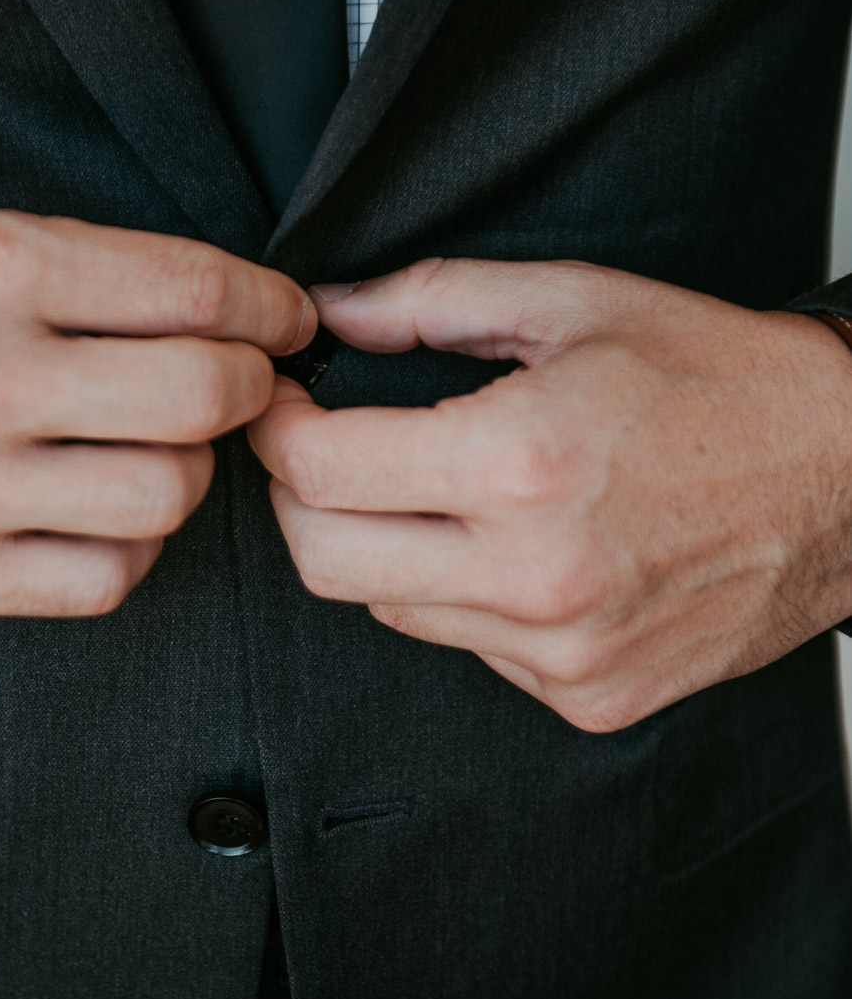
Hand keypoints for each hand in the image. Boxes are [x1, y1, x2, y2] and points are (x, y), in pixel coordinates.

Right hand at [0, 211, 311, 613]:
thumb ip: (99, 278)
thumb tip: (246, 318)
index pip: (194, 291)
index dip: (271, 310)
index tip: (287, 323)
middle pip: (202, 398)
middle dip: (249, 390)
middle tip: (241, 386)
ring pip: (167, 496)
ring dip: (185, 473)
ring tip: (147, 449)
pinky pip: (108, 577)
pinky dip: (129, 546)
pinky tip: (98, 511)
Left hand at [247, 259, 851, 731]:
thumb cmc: (724, 381)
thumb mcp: (576, 302)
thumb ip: (432, 302)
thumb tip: (331, 313)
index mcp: (519, 462)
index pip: (318, 473)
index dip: (274, 431)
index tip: (280, 406)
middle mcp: (532, 575)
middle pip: (324, 562)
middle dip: (299, 500)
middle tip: (326, 452)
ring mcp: (561, 651)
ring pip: (390, 612)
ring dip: (386, 550)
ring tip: (449, 494)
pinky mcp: (587, 696)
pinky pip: (471, 650)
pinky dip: (465, 600)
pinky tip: (521, 550)